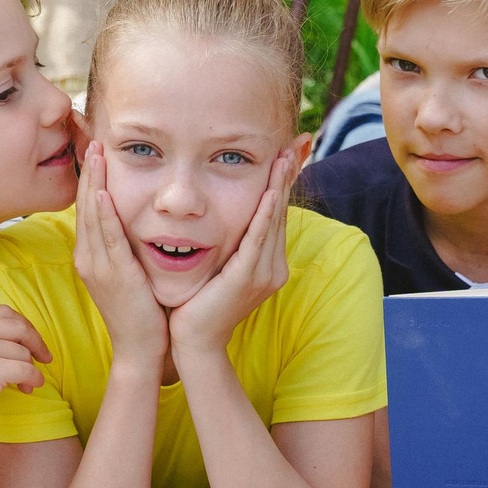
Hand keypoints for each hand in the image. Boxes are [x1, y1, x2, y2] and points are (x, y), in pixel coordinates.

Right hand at [0, 304, 50, 438]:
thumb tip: (27, 334)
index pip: (4, 312)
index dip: (24, 325)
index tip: (34, 339)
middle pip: (19, 326)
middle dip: (37, 343)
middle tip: (45, 357)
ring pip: (23, 352)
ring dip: (30, 369)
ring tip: (24, 383)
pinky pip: (26, 370)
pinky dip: (34, 379)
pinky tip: (29, 386)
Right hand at [73, 142, 168, 366]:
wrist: (141, 349)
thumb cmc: (140, 311)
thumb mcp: (127, 273)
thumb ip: (125, 248)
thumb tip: (133, 222)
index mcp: (89, 256)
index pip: (87, 208)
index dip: (89, 178)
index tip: (95, 152)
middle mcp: (88, 258)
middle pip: (85, 205)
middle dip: (89, 171)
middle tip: (91, 138)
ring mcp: (98, 267)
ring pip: (93, 215)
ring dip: (95, 181)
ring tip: (96, 153)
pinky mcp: (114, 275)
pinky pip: (108, 238)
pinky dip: (104, 214)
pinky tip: (104, 192)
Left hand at [166, 145, 298, 358]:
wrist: (194, 342)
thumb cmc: (199, 304)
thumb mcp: (219, 267)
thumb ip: (227, 245)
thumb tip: (223, 218)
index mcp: (267, 263)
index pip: (275, 215)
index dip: (282, 184)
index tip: (285, 155)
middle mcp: (273, 267)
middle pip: (280, 213)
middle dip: (286, 178)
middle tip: (294, 145)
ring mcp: (264, 273)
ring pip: (273, 221)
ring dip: (280, 187)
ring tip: (285, 158)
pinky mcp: (248, 278)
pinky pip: (258, 240)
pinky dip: (265, 214)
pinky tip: (270, 193)